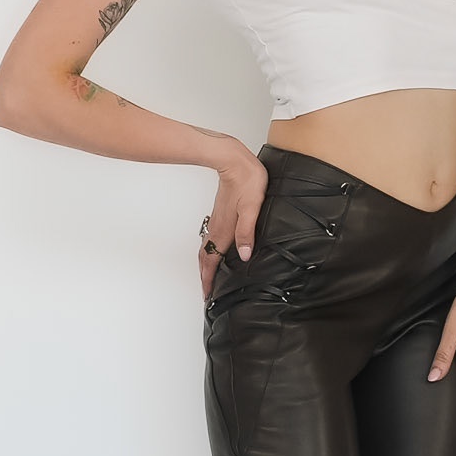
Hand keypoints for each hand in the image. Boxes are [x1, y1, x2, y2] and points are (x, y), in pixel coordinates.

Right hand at [199, 152, 268, 301]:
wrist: (233, 160)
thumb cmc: (247, 181)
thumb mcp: (251, 208)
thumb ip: (246, 232)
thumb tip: (244, 255)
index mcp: (225, 230)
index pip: (213, 261)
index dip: (209, 280)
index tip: (207, 295)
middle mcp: (217, 228)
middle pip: (205, 258)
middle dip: (204, 277)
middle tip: (205, 292)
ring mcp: (216, 221)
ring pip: (206, 249)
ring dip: (205, 265)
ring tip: (207, 277)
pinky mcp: (219, 214)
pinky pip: (209, 239)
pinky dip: (208, 252)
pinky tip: (214, 252)